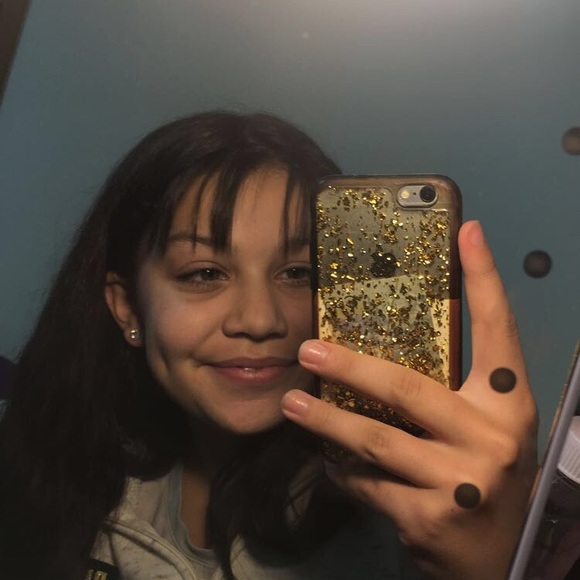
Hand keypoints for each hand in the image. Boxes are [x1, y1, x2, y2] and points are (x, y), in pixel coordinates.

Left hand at [282, 220, 537, 579]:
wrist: (503, 559)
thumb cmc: (486, 475)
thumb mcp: (482, 428)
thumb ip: (449, 393)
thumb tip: (387, 350)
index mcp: (508, 404)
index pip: (499, 330)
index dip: (484, 278)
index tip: (466, 231)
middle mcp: (491, 437)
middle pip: (408, 388)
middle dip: (350, 368)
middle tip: (307, 350)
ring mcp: (460, 480)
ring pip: (375, 440)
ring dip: (326, 421)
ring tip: (292, 403)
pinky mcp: (429, 517)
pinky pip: (368, 484)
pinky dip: (344, 472)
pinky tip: (330, 464)